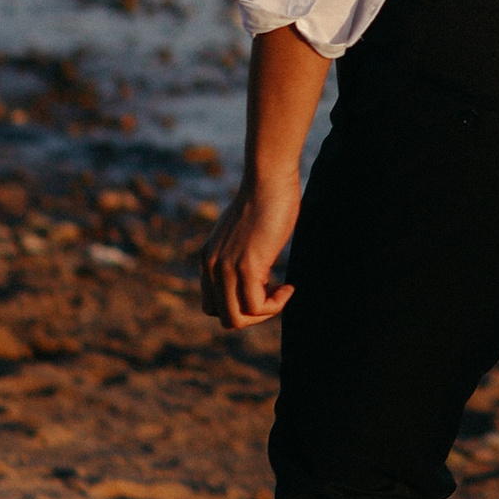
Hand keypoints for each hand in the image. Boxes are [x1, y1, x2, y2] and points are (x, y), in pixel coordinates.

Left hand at [203, 164, 302, 331]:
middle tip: (275, 294)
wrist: (269, 179)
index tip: (264, 287)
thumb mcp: (244, 233)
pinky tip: (289, 287)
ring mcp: (226, 268)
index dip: (240, 304)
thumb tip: (256, 271)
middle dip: (253, 315)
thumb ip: (239, 253)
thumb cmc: (265, 200)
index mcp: (208, 259)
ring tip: (282, 292)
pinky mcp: (246, 266)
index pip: (213, 305)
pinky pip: (256, 306)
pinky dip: (276, 304)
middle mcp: (211, 266)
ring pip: (236, 319)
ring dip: (265, 313)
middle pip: (224, 317)